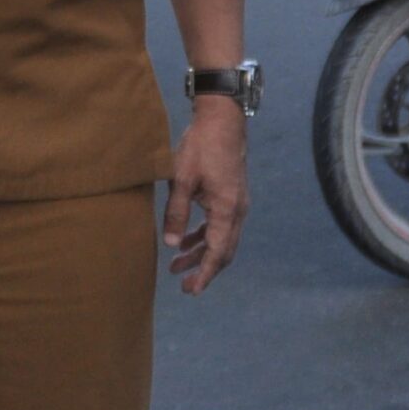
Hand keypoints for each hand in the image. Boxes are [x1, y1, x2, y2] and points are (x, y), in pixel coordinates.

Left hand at [163, 99, 248, 294]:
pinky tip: (188, 240)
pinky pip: (221, 225)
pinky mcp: (232, 195)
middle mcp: (237, 210)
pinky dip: (206, 237)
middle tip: (183, 285)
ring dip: (202, 253)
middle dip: (204, 269)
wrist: (222, 119)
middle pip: (224, 251)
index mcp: (226, 209)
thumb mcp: (182, 179)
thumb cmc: (201, 145)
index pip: (217, 252)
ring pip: (222, 239)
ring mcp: (237, 203)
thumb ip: (176, 213)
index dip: (205, 274)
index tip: (192, 291)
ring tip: (177, 265)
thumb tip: (171, 245)